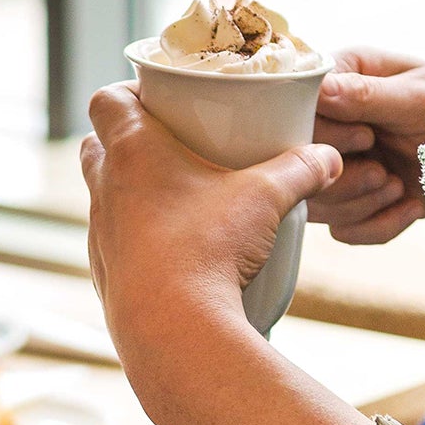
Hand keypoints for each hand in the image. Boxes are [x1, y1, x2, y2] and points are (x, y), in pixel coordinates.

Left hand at [80, 83, 341, 361]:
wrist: (177, 334)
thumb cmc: (210, 248)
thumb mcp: (265, 198)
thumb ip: (301, 170)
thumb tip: (329, 158)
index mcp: (132, 150)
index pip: (106, 99)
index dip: (127, 91)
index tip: (160, 95)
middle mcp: (106, 188)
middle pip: (95, 144)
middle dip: (125, 138)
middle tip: (171, 140)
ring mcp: (100, 235)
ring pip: (101, 195)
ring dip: (128, 189)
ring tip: (176, 195)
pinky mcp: (105, 277)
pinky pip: (112, 243)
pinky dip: (134, 236)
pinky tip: (172, 247)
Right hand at [309, 48, 424, 244]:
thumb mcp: (420, 97)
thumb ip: (369, 94)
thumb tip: (321, 89)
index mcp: (342, 76)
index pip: (297, 108)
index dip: (326, 133)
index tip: (367, 138)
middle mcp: (331, 119)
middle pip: (296, 162)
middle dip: (344, 177)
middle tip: (384, 171)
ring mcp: (340, 161)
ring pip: (315, 200)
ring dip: (360, 203)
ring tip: (398, 186)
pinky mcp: (355, 199)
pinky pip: (342, 229)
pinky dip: (378, 225)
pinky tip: (410, 205)